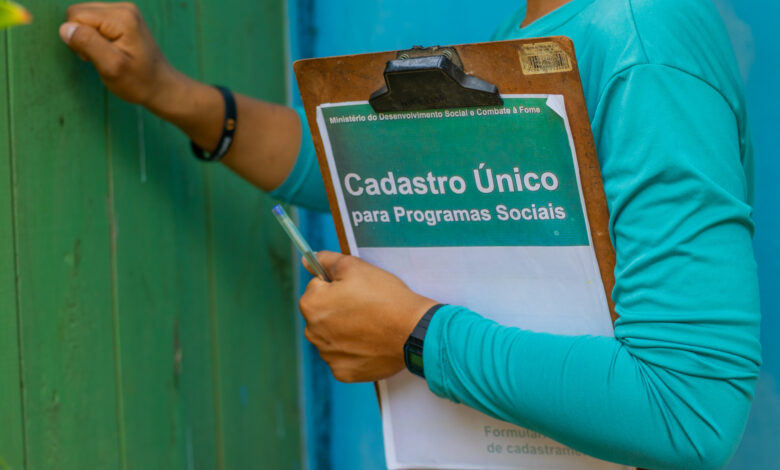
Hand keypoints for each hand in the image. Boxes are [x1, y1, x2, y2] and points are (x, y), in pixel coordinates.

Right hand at [59, 2, 182, 108]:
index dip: (78, 39)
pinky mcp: (123, 18)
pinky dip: (96, 37)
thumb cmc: (139, 82)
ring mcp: (124, 11)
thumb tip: (65, 28)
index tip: (94, 57)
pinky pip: (94, 21)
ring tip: (108, 55)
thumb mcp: (111, 67)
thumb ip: (88, 44)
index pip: (76, 15)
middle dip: (82, 36)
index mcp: (121, 17)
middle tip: (101, 58)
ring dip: (89, 38)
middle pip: (79, 12)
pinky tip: (110, 50)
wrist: (162, 87)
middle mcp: (124, 8)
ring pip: (85, 17)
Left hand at [299, 251, 437, 382]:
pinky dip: (354, 350)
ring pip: (332, 336)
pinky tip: (371, 342)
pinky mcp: (343, 372)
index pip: (316, 287)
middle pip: (322, 314)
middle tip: (365, 306)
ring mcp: (328, 355)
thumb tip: (307, 261)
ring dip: (345, 330)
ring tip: (370, 325)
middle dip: (338, 309)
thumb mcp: (356, 267)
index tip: (356, 289)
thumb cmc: (385, 297)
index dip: (337, 285)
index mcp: (311, 305)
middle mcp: (313, 333)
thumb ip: (327, 261)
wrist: (413, 330)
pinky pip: (343, 357)